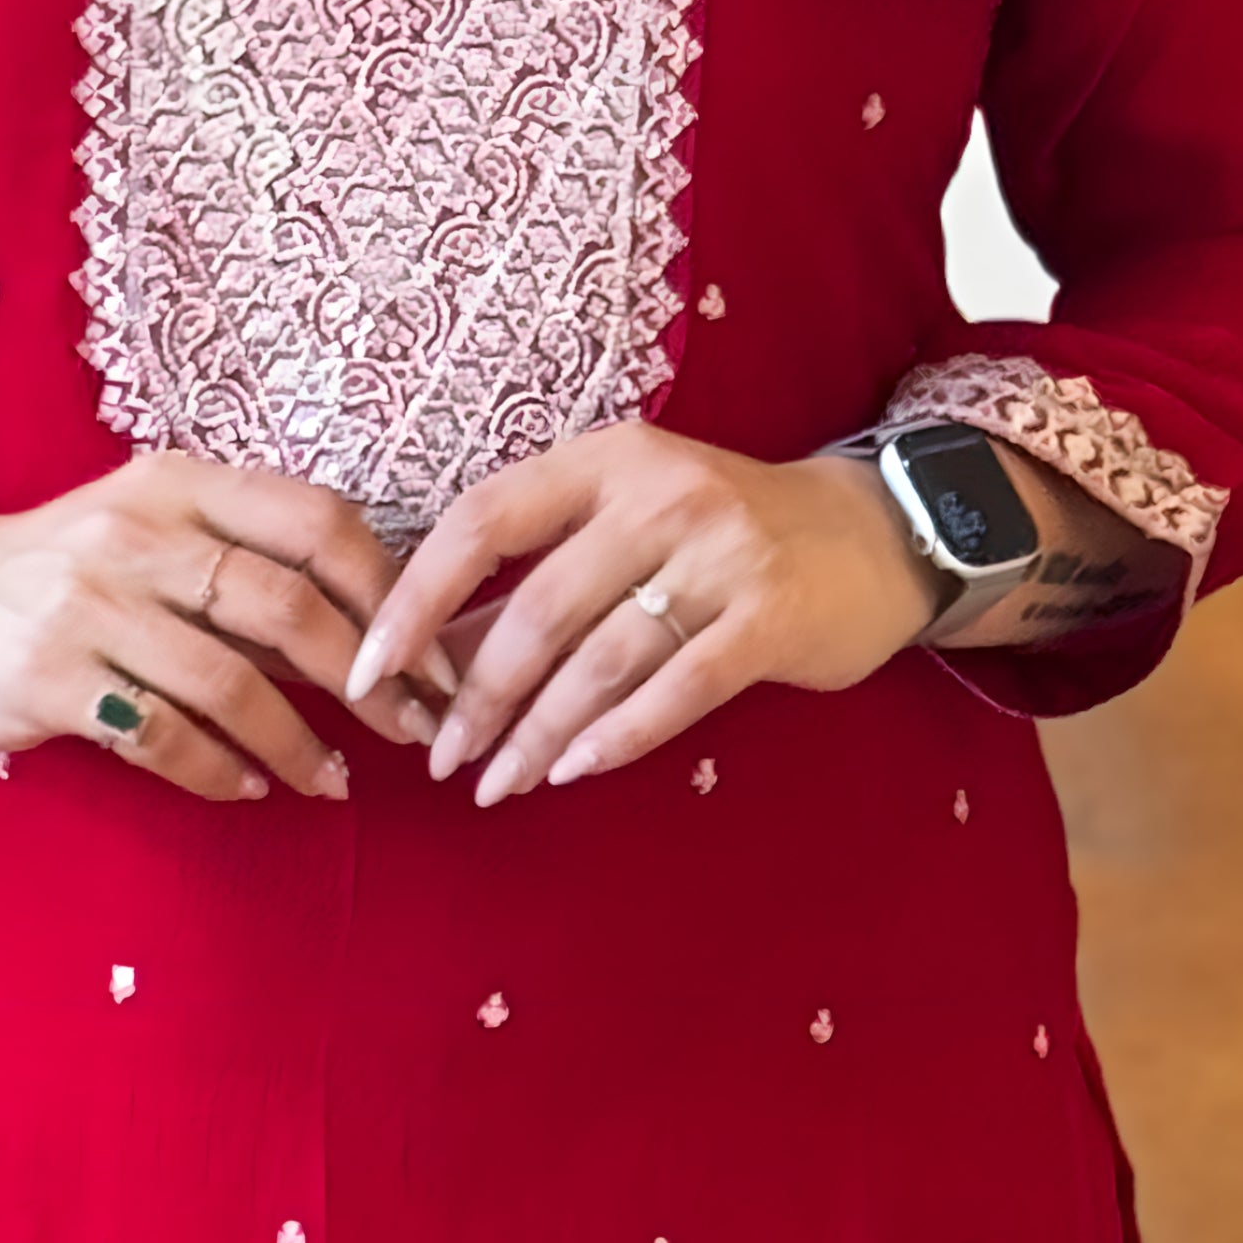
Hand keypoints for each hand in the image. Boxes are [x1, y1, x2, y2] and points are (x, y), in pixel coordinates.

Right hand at [0, 454, 453, 804]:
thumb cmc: (61, 573)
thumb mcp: (148, 536)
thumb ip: (243, 569)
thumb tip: (377, 636)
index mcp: (178, 483)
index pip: (317, 522)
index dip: (389, 595)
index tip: (430, 661)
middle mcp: (136, 530)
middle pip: (288, 607)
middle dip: (367, 683)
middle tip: (408, 733)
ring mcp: (87, 603)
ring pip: (232, 684)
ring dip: (299, 744)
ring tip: (332, 781)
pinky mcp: (48, 676)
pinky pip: (163, 736)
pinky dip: (221, 772)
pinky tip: (249, 788)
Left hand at [347, 423, 940, 806]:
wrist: (872, 533)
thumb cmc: (720, 536)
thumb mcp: (622, 529)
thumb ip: (532, 583)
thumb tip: (426, 663)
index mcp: (605, 459)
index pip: (482, 520)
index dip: (417, 599)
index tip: (369, 668)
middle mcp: (659, 493)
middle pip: (538, 606)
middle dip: (478, 695)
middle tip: (442, 757)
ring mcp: (721, 552)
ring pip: (600, 658)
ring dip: (538, 732)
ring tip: (499, 782)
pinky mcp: (770, 616)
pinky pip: (676, 688)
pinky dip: (618, 735)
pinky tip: (576, 770)